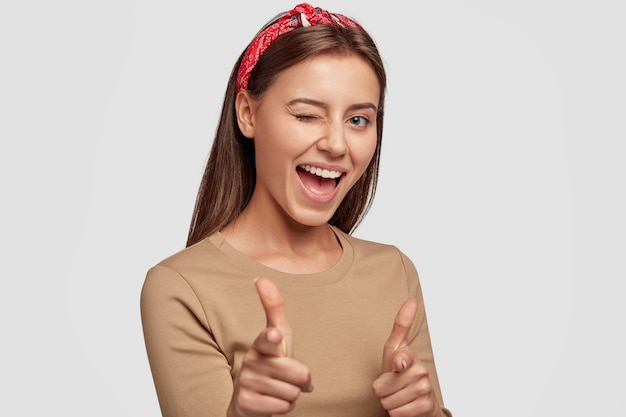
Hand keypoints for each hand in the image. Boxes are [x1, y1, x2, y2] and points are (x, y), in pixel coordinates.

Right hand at [227, 277, 312, 416]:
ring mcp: (246, 383)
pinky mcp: (245, 403)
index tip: (275, 335)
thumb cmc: (271, 360)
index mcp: (262, 344)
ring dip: (291, 395)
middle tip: (287, 378)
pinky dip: (283, 408)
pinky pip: (283, 408)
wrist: (251, 397)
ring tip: (278, 389)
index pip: (268, 339)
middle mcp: (251, 361)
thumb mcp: (278, 333)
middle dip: (300, 381)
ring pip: (292, 393)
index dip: (273, 338)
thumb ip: (273, 307)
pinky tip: (272, 401)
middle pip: (298, 374)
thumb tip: (260, 278)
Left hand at [372, 299, 442, 416]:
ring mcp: (424, 389)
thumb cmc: (400, 372)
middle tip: (391, 385)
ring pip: (388, 401)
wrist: (416, 399)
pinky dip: (396, 412)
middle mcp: (420, 371)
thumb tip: (412, 300)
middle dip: (383, 389)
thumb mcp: (394, 348)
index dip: (398, 363)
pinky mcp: (425, 407)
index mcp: (410, 356)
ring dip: (388, 401)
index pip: (401, 358)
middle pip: (383, 386)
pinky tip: (404, 405)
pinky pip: (396, 413)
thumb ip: (401, 326)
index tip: (399, 365)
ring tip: (397, 395)